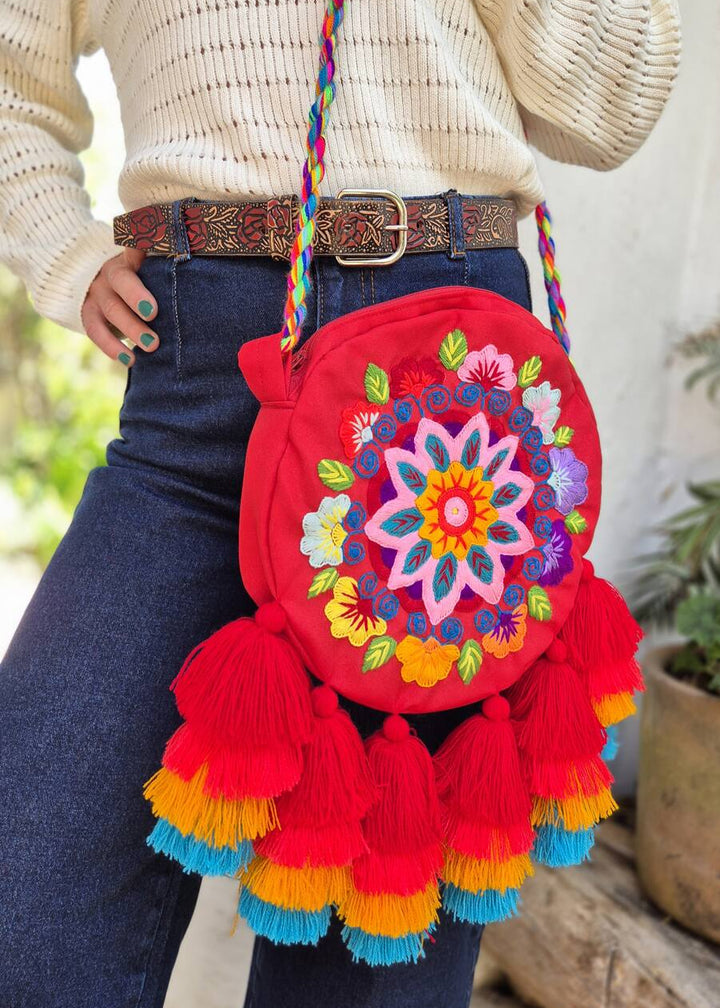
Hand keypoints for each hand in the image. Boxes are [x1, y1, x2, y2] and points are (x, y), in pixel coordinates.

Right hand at [81, 248, 159, 366]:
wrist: (105, 290)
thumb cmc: (144, 285)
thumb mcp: (152, 273)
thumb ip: (165, 270)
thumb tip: (198, 262)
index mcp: (131, 258)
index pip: (135, 246)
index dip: (139, 245)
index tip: (145, 246)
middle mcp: (111, 273)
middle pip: (122, 281)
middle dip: (137, 297)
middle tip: (153, 313)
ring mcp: (98, 293)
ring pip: (112, 309)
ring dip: (131, 329)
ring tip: (152, 345)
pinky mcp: (88, 314)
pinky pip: (95, 331)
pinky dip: (112, 347)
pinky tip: (130, 360)